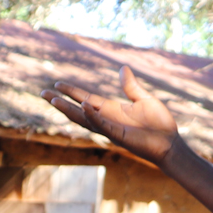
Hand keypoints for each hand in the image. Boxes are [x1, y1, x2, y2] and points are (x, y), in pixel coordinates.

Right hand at [43, 67, 180, 166]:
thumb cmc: (159, 125)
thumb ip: (130, 86)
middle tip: (42, 94)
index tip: (56, 85)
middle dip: (61, 103)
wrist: (170, 143)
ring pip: (85, 119)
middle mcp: (107, 119)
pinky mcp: (120, 136)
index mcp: (111, 110)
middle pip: (78, 110)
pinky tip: (83, 106)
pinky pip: (102, 126)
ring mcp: (111, 129)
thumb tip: (123, 69)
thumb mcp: (143, 99)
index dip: (71, 92)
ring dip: (69, 110)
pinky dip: (92, 116)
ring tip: (54, 100)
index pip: (86, 99)